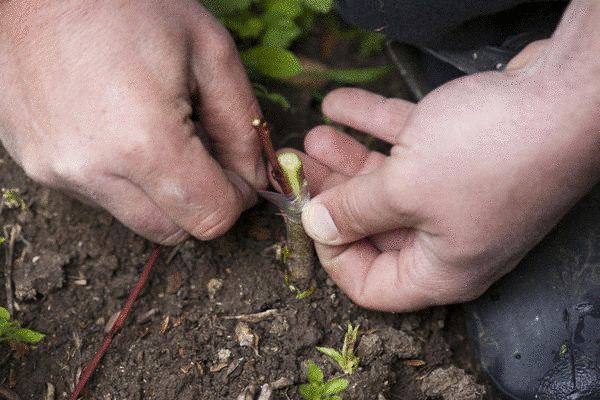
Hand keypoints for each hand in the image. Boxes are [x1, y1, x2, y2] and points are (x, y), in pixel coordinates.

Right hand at [0, 0, 265, 243]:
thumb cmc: (128, 3)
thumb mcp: (209, 52)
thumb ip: (242, 125)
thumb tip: (253, 177)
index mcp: (144, 142)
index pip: (209, 218)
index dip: (236, 200)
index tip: (238, 174)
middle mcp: (93, 170)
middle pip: (173, 230)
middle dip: (201, 203)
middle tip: (206, 155)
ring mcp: (56, 170)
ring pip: (134, 217)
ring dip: (161, 193)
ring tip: (160, 134)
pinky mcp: (34, 164)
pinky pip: (97, 195)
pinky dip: (122, 179)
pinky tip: (121, 131)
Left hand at [296, 51, 599, 310]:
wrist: (567, 95)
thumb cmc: (492, 155)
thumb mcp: (405, 190)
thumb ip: (354, 211)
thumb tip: (317, 225)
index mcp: (441, 269)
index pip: (371, 285)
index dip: (333, 255)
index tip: (310, 216)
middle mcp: (450, 238)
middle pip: (374, 227)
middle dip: (333, 195)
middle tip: (300, 169)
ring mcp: (458, 196)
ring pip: (389, 183)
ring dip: (348, 159)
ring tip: (312, 137)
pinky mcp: (465, 153)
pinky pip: (410, 144)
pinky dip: (374, 125)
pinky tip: (338, 104)